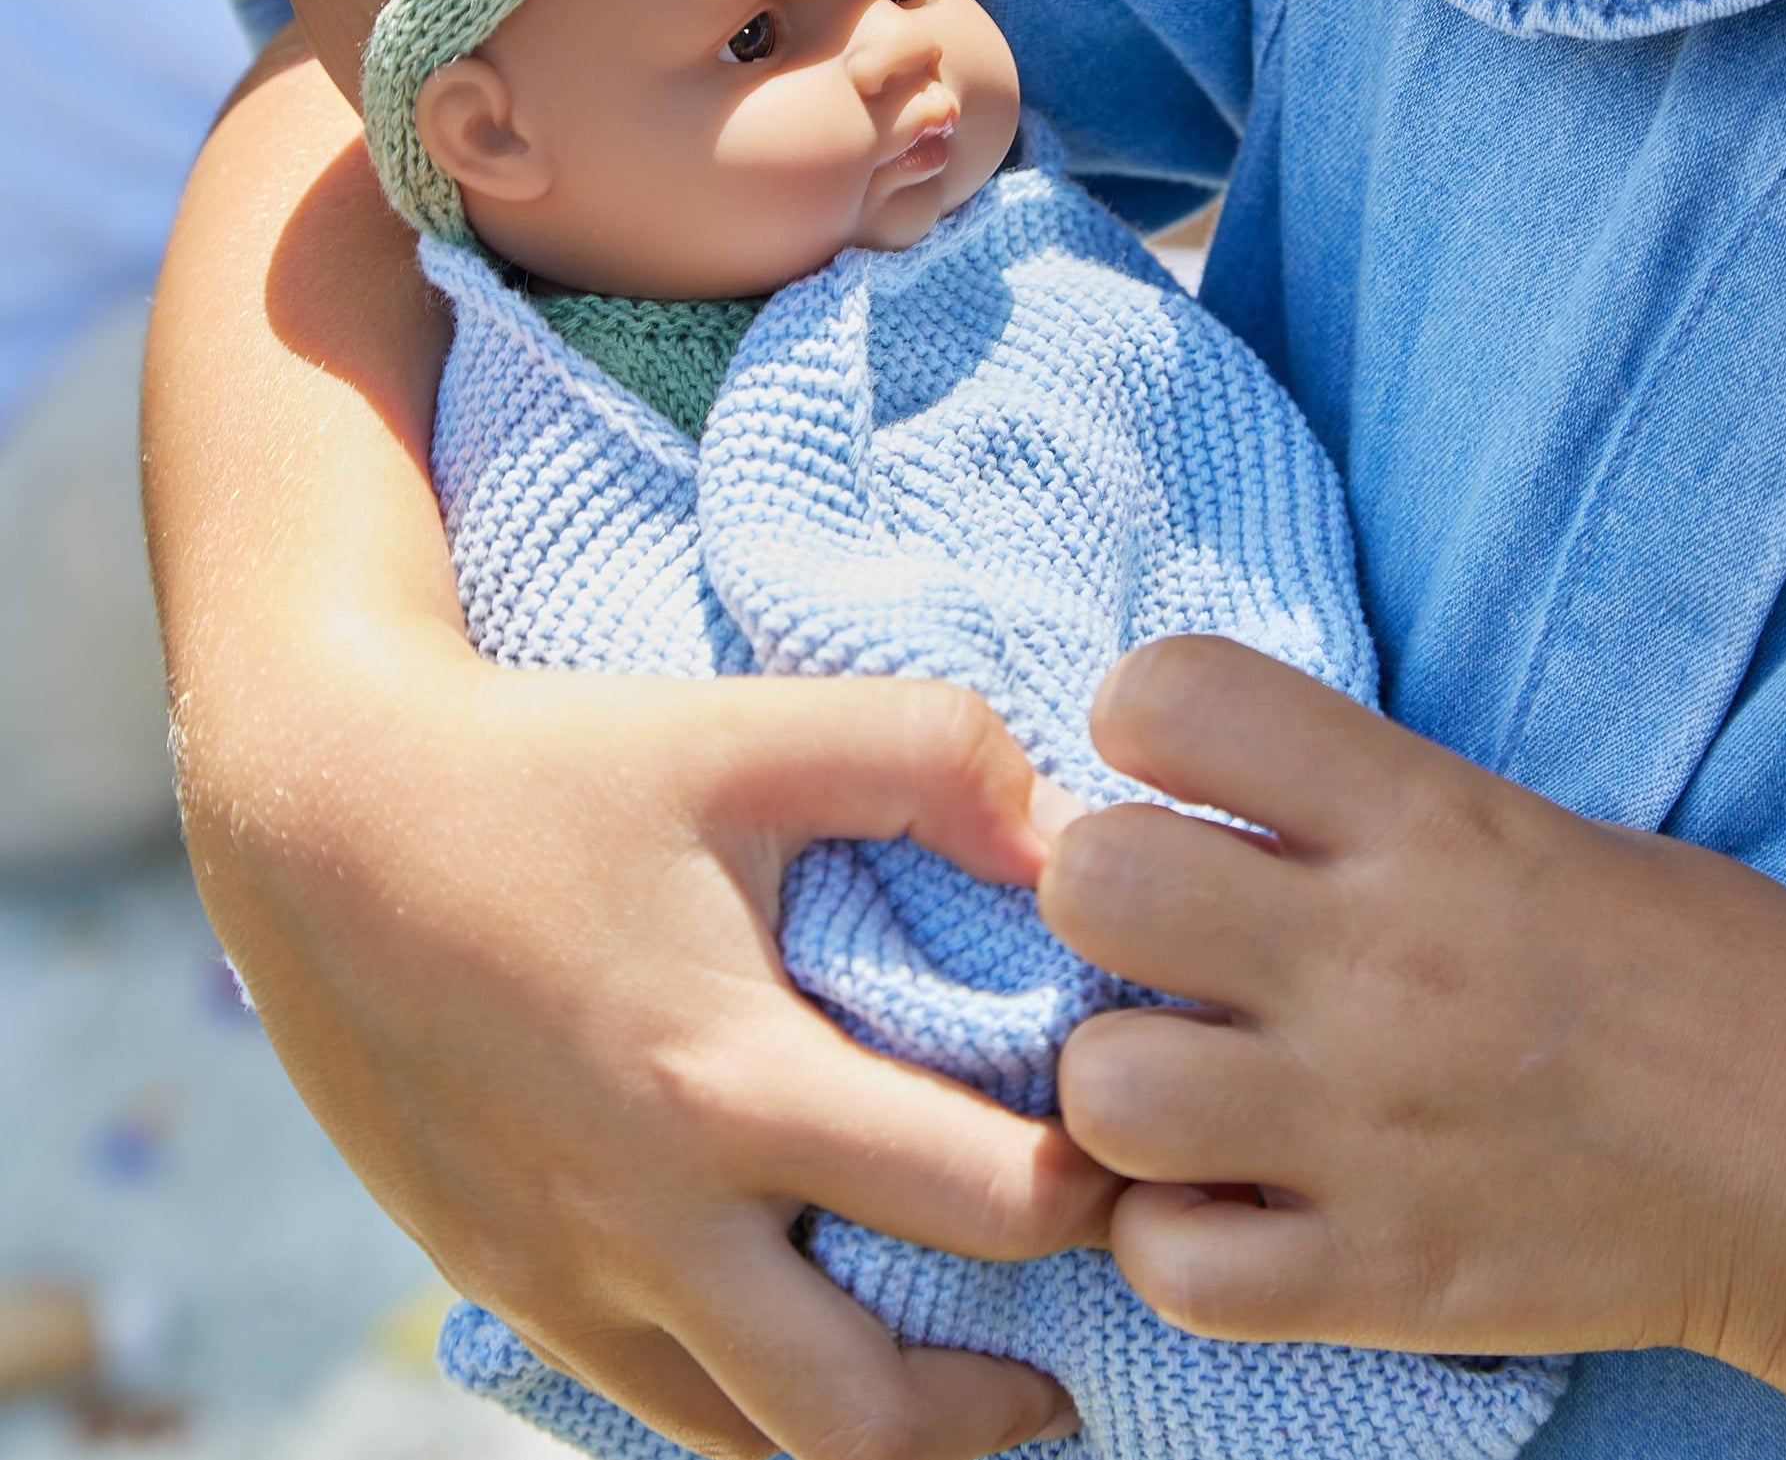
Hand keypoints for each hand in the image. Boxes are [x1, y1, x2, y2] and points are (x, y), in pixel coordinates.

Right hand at [231, 662, 1099, 1459]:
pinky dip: (762, 1403)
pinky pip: (659, 1402)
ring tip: (965, 1375)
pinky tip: (810, 1324)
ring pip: (756, 1447)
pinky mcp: (503, 1278)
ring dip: (883, 1432)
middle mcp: (643, 1220)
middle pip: (870, 1419)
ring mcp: (561, 1274)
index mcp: (725, 1085)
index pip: (983, 1208)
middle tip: (1082, 1339)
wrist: (320, 817)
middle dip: (1005, 1401)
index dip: (1095, 1193)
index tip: (1132, 1148)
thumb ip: (936, 757)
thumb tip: (1078, 843)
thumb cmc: (550, 764)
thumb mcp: (753, 730)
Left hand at [1040, 637, 1785, 1458]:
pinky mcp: (1384, 1283)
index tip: (1167, 765)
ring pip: (1102, 1088)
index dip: (1138, 716)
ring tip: (1188, 1088)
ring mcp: (1370, 1133)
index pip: (1180, 694)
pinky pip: (1170, 1266)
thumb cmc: (1708, 976)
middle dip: (1100, 897)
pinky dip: (1174, 1240)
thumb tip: (1195, 801)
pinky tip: (1230, 1205)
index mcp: (1429, 822)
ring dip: (1122, 1087)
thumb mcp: (1541, 828)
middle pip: (1096, 880)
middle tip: (1161, 936)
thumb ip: (1365, 808)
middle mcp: (1379, 964)